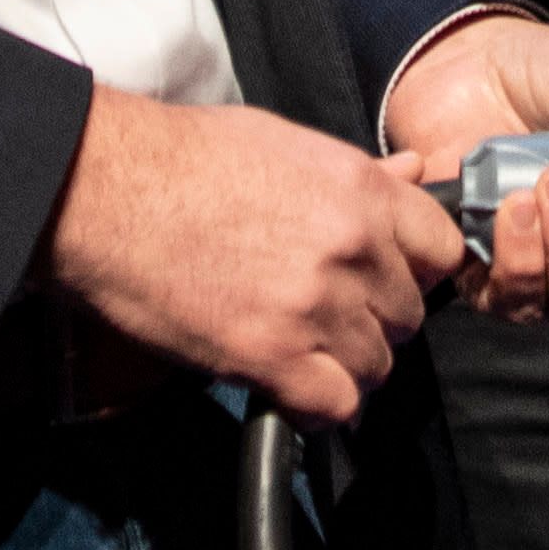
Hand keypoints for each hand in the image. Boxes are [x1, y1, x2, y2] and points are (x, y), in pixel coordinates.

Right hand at [45, 84, 469, 425]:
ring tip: (297, 349)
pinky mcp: (271, 354)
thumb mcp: (284, 144)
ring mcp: (315, 305)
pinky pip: (333, 405)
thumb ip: (358, 173)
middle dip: (372, 321)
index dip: (414, 271)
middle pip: (407, 316)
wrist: (106, 189)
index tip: (385, 280)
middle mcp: (352, 249)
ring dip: (340, 365)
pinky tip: (283, 383)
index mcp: (361, 191)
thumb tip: (410, 175)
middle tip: (324, 315)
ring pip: (374, 367)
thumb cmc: (182, 159)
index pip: (442, 251)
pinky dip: (313, 405)